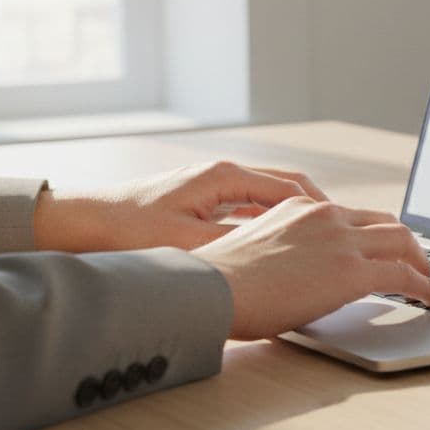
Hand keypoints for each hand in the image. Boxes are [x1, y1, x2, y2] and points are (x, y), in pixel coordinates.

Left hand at [33, 161, 327, 252]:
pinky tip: (280, 248)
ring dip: (297, 217)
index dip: (324, 209)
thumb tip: (281, 254)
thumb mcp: (188, 244)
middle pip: (289, 187)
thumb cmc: (128, 231)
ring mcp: (212, 186)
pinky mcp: (201, 202)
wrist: (81, 223)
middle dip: (320, 210)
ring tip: (321, 243)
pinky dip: (272, 224)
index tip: (347, 229)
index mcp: (225, 176)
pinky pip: (251, 209)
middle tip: (345, 235)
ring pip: (270, 198)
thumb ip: (237, 245)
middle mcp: (222, 174)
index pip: (292, 187)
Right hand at [190, 196, 429, 339]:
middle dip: (406, 243)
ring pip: (402, 241)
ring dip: (421, 262)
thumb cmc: (219, 282)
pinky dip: (425, 286)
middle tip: (416, 262)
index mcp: (301, 206)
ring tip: (429, 281)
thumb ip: (283, 251)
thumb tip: (291, 273)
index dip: (374, 232)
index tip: (382, 246)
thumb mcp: (254, 249)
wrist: (211, 288)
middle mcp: (326, 215)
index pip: (351, 214)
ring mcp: (342, 240)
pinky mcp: (353, 270)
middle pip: (385, 222)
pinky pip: (405, 275)